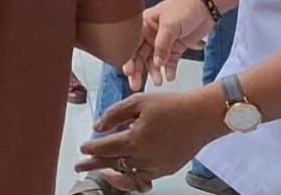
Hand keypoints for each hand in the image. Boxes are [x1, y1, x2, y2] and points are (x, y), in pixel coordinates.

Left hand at [76, 88, 225, 186]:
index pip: (105, 148)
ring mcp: (156, 167)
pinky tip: (125, 171)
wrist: (201, 116)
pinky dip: (132, 177)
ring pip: (127, 176)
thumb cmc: (171, 105)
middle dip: (92, 165)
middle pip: (112, 164)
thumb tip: (98, 127)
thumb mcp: (138, 101)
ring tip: (102, 171)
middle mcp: (144, 158)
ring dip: (112, 175)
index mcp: (134, 139)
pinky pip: (144, 179)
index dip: (91, 148)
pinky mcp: (166, 170)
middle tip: (79, 166)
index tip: (82, 147)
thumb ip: (115, 114)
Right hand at [125, 0, 213, 88]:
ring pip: (154, 61)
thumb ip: (161, 44)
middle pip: (141, 55)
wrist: (206, 7)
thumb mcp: (169, 24)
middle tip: (136, 84)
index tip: (129, 71)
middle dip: (138, 70)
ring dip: (154, 72)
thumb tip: (156, 63)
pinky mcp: (176, 48)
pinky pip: (169, 63)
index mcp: (144, 24)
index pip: (132, 44)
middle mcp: (151, 35)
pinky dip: (169, 70)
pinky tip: (169, 77)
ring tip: (158, 82)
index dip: (129, 58)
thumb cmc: (185, 7)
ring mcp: (164, 43)